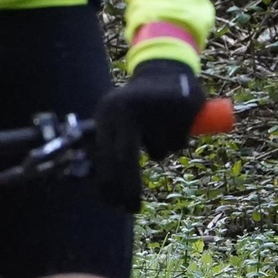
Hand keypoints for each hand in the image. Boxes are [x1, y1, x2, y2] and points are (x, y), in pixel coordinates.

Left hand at [92, 59, 205, 212]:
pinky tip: (175, 121)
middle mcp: (128, 108)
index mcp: (107, 112)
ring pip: (158, 152)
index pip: (104, 153)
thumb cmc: (134, 105)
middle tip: (131, 208)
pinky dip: (178, 140)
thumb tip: (95, 182)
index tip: (110, 204)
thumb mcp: (114, 117)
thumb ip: (106, 143)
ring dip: (160, 151)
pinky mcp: (182, 106)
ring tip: (158, 129)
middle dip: (129, 186)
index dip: (107, 182)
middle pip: (126, 158)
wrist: (165, 69)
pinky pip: (178, 142)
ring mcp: (155, 106)